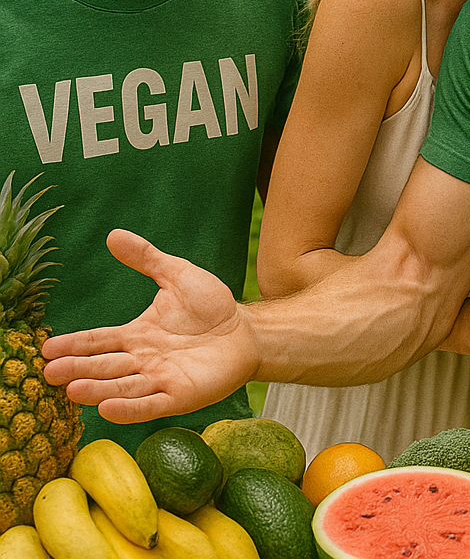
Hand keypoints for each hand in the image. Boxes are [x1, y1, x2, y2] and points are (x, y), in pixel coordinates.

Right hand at [41, 229, 259, 422]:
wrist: (248, 331)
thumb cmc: (212, 307)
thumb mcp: (178, 276)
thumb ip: (147, 258)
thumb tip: (113, 235)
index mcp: (136, 335)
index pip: (98, 340)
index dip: (73, 345)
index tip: (46, 348)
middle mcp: (142, 360)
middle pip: (103, 367)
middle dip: (77, 370)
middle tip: (49, 373)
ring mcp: (160, 379)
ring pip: (122, 387)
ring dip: (97, 390)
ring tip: (72, 391)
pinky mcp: (181, 395)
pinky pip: (151, 404)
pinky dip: (130, 408)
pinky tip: (108, 408)